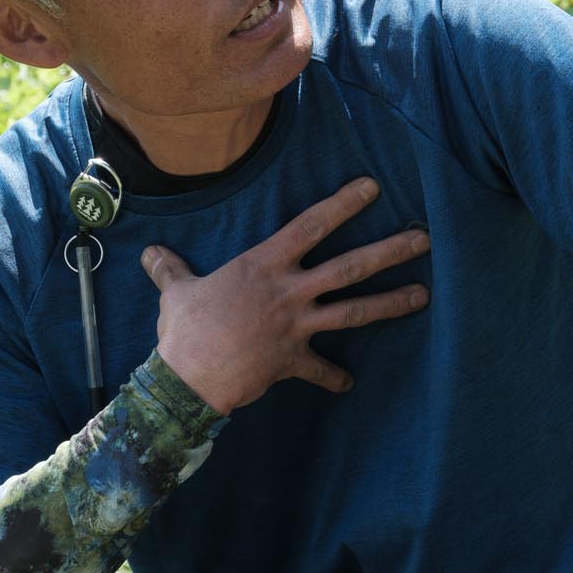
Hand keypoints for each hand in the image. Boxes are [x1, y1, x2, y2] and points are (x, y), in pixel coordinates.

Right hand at [141, 179, 429, 415]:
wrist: (189, 378)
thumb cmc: (184, 329)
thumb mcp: (175, 291)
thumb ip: (169, 269)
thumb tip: (149, 254)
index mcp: (263, 265)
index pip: (310, 226)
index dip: (342, 204)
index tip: (373, 188)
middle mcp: (289, 292)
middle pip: (350, 267)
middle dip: (390, 252)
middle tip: (424, 240)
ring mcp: (296, 326)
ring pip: (353, 312)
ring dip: (390, 304)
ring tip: (423, 295)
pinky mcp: (292, 360)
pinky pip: (321, 370)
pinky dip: (335, 378)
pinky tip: (348, 384)